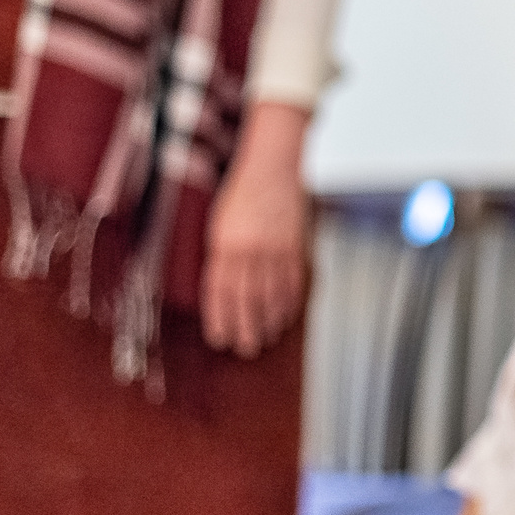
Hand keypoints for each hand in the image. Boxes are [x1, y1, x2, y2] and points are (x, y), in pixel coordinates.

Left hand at [203, 102, 310, 356]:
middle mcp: (250, 249)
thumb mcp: (221, 222)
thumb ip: (221, 254)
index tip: (219, 338)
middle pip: (247, 298)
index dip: (220, 318)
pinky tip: (285, 315)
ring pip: (272, 294)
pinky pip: (293, 281)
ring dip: (268, 320)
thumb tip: (221, 288)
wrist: (274, 165)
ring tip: (265, 338)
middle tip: (245, 348)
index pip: (220, 290)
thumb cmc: (243, 190)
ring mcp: (276, 248)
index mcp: (225, 243)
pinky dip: (289, 302)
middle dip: (246, 327)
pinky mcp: (296, 245)